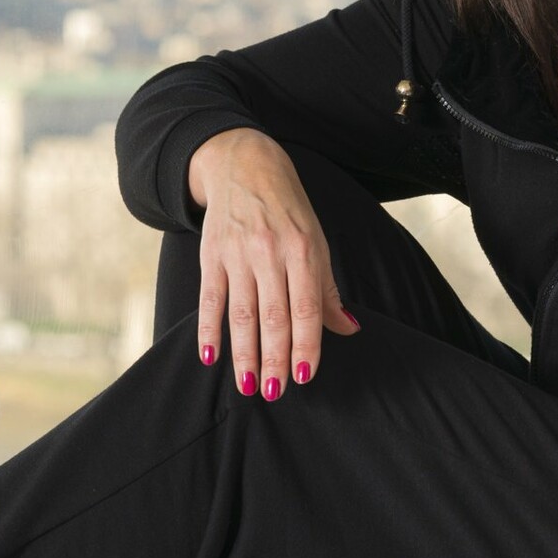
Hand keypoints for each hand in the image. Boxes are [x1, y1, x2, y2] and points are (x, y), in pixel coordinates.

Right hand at [188, 128, 360, 401]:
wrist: (244, 164)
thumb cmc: (288, 209)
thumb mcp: (316, 241)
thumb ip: (327, 289)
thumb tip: (348, 328)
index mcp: (303, 249)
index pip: (306, 307)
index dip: (306, 344)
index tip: (305, 376)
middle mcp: (270, 252)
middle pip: (273, 316)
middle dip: (274, 358)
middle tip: (274, 392)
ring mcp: (238, 253)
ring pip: (242, 313)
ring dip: (244, 353)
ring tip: (247, 384)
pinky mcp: (211, 254)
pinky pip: (210, 299)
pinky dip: (208, 330)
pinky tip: (211, 358)